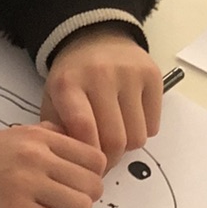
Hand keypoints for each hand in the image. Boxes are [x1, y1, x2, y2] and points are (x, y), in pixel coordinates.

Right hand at [0, 124, 105, 207]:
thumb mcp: (10, 136)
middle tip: (62, 205)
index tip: (76, 185)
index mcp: (38, 136)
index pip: (93, 157)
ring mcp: (29, 186)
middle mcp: (38, 158)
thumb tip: (75, 147)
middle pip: (92, 185)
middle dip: (82, 200)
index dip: (91, 176)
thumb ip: (45, 138)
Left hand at [40, 28, 161, 164]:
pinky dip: (143, 131)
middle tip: (103, 161)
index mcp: (68, 84)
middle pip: (115, 140)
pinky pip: (154, 125)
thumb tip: (76, 165)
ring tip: (114, 135)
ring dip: (127, 146)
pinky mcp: (152, 75)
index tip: (87, 167)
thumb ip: (58, 134)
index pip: (84, 129)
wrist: (94, 39)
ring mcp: (129, 73)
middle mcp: (100, 75)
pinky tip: (129, 119)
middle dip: (110, 160)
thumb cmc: (72, 79)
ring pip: (138, 137)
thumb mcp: (52, 102)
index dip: (88, 156)